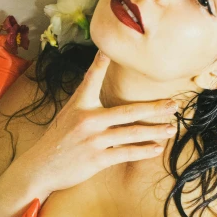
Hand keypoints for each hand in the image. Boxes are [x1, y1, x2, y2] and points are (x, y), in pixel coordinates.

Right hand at [22, 50, 178, 192]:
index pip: (92, 80)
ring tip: (171, 128)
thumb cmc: (59, 139)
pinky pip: (125, 153)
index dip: (100, 63)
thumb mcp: (69, 113)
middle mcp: (88, 120)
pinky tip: (156, 148)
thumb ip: (87, 99)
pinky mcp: (97, 159)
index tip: (109, 49)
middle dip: (154, 108)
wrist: (42, 166)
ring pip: (131, 133)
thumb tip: (100, 82)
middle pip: (127, 111)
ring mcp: (94, 140)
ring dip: (154, 131)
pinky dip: (142, 151)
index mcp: (79, 105)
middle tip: (174, 105)